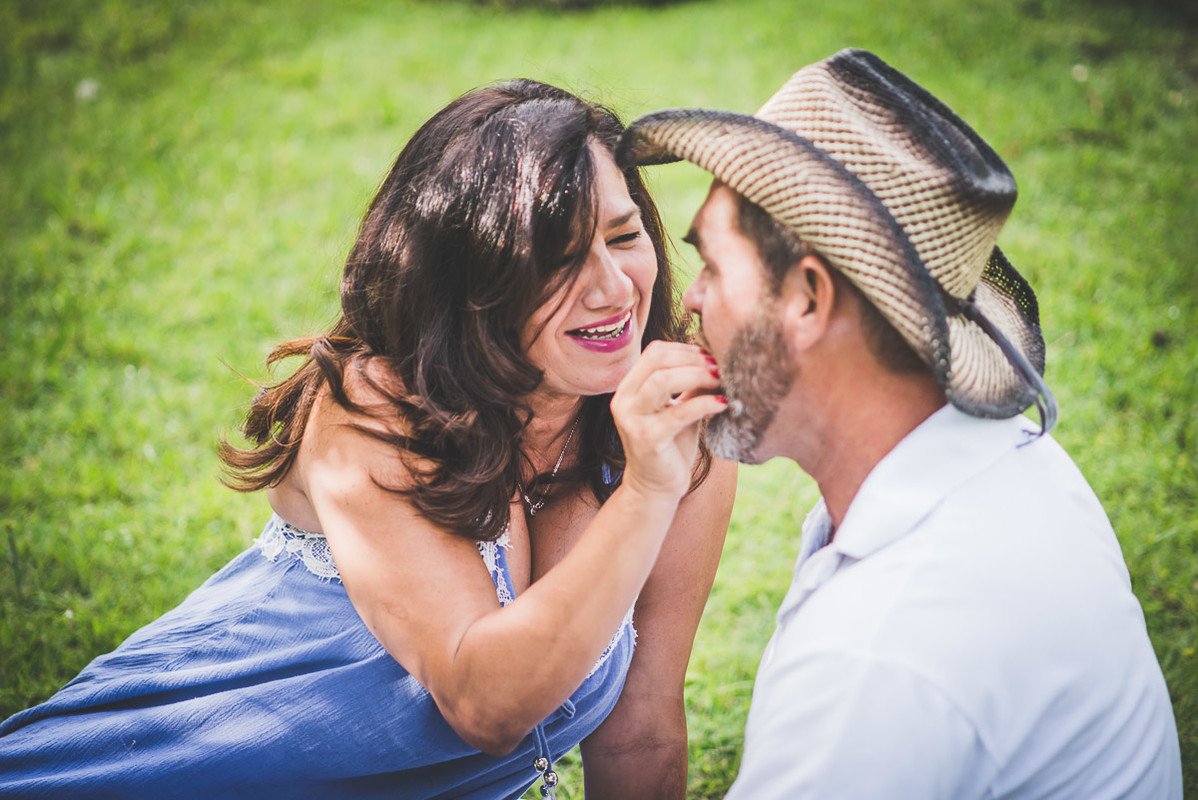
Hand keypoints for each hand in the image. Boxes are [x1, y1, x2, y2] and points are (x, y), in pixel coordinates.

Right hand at [609, 341, 724, 500]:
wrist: (656, 487)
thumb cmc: (671, 445)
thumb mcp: (679, 408)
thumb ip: (690, 385)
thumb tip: (717, 358)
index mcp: (629, 388)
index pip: (655, 352)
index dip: (686, 349)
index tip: (711, 357)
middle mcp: (624, 400)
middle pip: (658, 360)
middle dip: (693, 360)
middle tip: (720, 367)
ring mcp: (632, 419)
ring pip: (662, 381)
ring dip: (697, 376)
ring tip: (721, 381)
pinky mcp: (647, 439)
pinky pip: (678, 413)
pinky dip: (704, 404)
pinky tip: (722, 404)